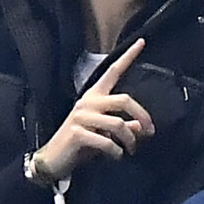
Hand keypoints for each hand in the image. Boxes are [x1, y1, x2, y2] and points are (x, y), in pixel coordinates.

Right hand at [34, 38, 154, 179]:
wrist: (52, 161)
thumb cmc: (81, 144)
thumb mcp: (104, 132)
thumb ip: (124, 127)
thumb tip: (142, 127)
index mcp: (95, 96)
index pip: (114, 71)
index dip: (128, 56)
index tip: (142, 41)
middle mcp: (88, 101)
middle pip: (124, 100)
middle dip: (142, 116)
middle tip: (151, 132)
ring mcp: (81, 116)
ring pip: (118, 124)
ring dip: (129, 140)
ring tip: (130, 149)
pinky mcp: (76, 132)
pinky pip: (106, 141)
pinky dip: (116, 151)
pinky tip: (116, 156)